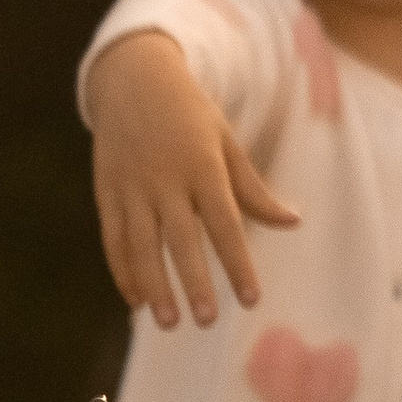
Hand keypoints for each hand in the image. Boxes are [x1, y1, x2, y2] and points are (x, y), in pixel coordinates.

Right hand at [85, 29, 298, 328]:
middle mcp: (166, 178)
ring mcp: (132, 186)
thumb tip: (293, 222)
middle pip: (181, 239)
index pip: (225, 223)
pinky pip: (114, 238)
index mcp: (203, 165)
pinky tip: (136, 301)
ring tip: (168, 322)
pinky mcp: (107, 191)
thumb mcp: (226, 142)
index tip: (251, 299)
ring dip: (154, 285)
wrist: (132, 78)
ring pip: (141, 244)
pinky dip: (123, 270)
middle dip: (194, 282)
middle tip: (207, 321)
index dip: (238, 263)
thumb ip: (253, 189)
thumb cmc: (190, 115)